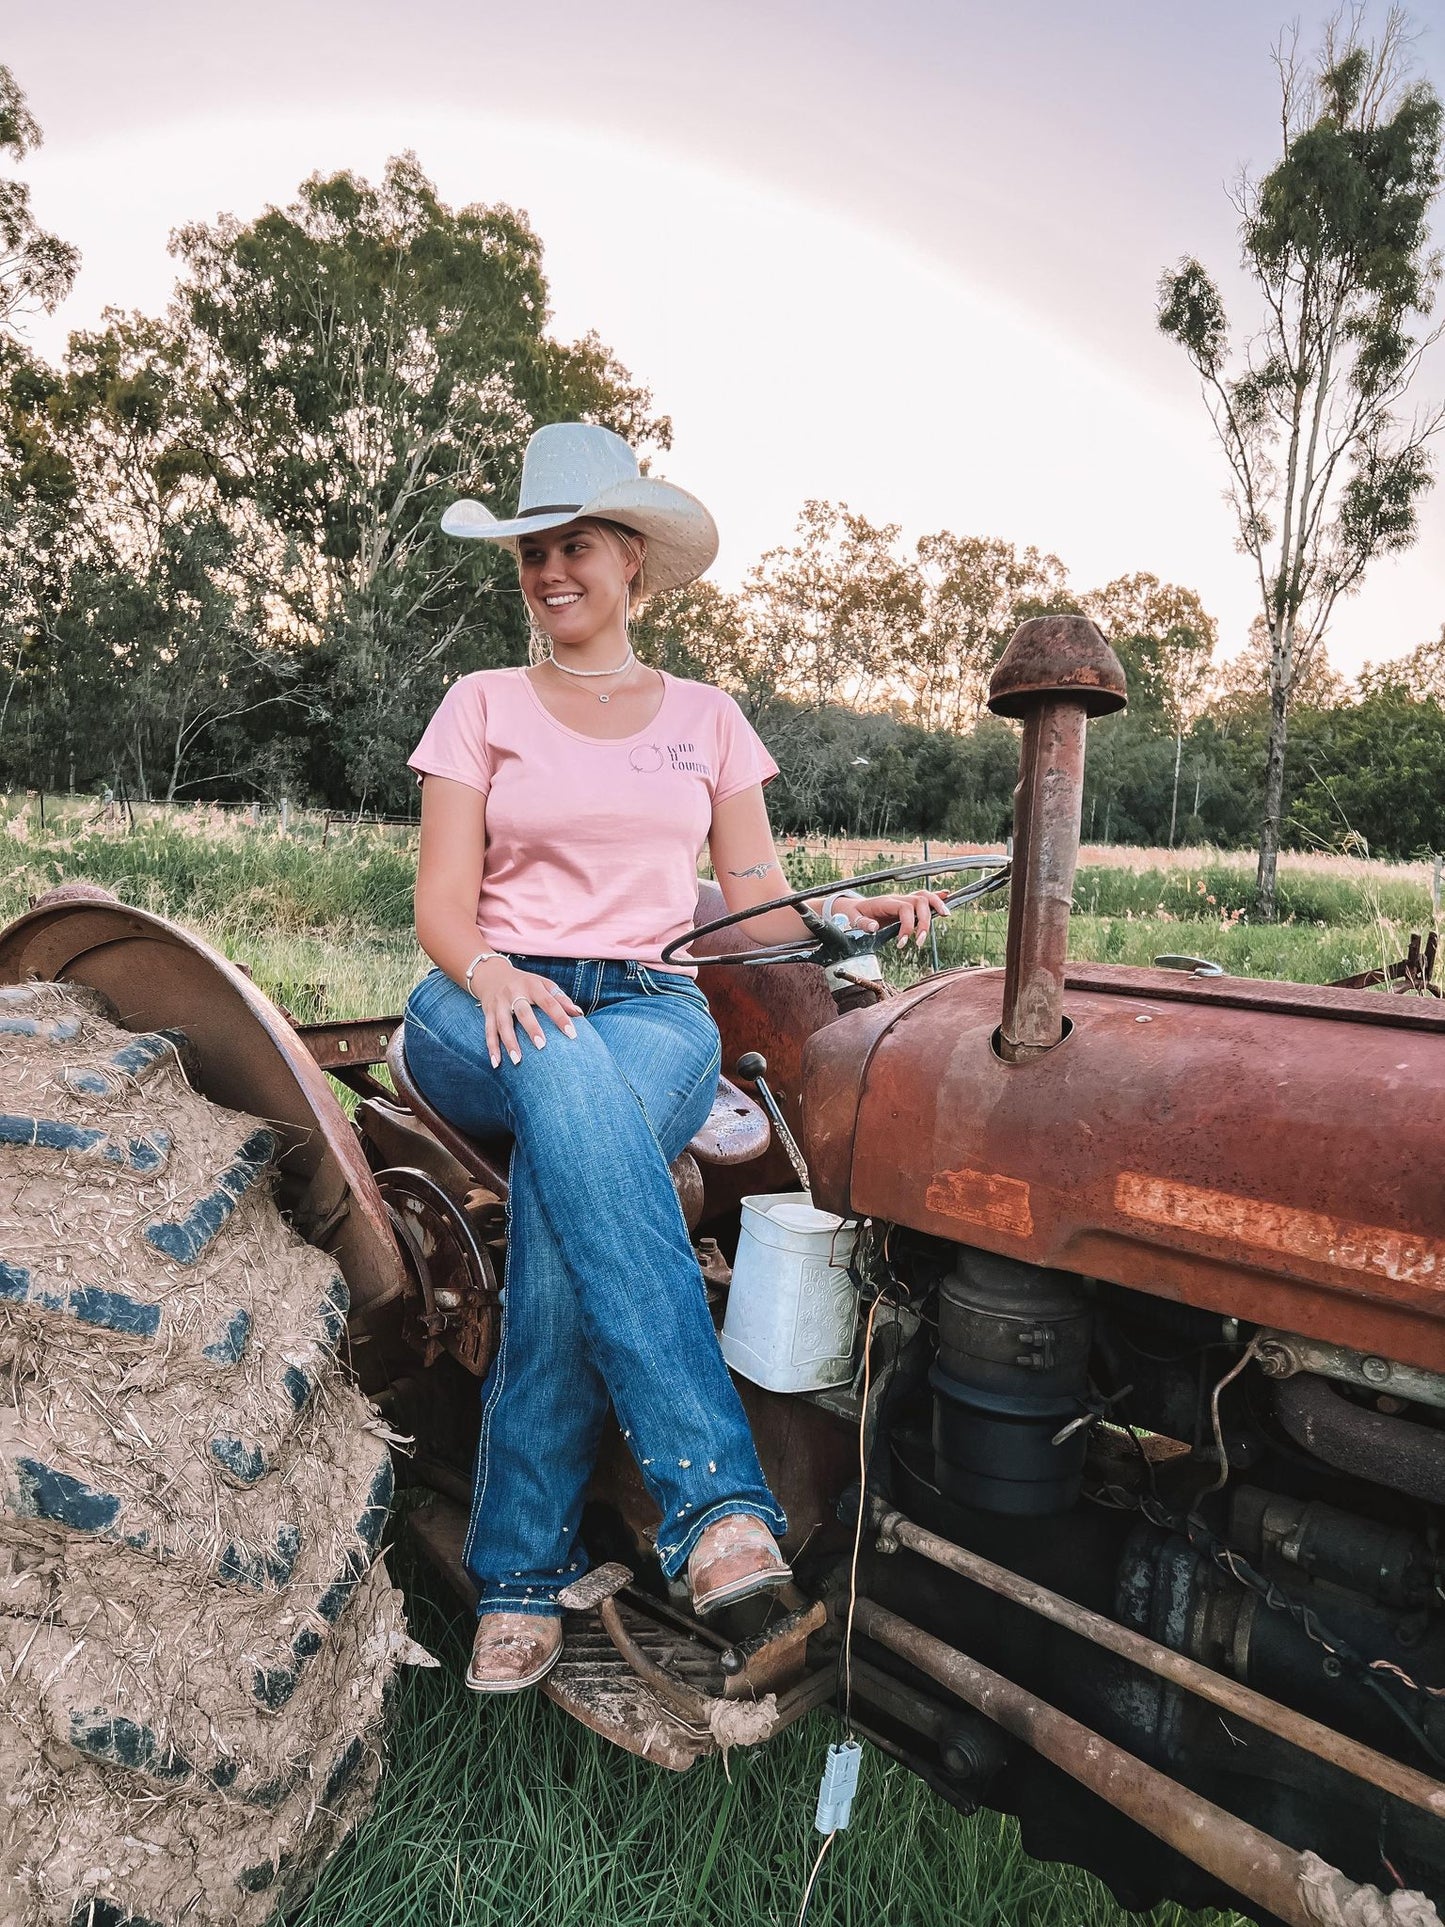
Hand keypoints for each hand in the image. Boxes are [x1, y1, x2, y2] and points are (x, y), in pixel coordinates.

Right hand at [469, 960, 582, 1067]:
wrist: (492, 974)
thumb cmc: (525, 983)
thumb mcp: (543, 985)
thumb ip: (561, 999)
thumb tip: (579, 1014)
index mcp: (532, 986)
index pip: (549, 1002)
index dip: (560, 1017)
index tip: (572, 1034)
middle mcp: (514, 993)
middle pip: (523, 1012)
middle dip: (532, 1028)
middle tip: (542, 1046)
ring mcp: (499, 1003)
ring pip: (502, 1024)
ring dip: (509, 1043)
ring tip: (517, 1060)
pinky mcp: (488, 1012)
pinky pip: (488, 1031)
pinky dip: (492, 1048)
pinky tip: (496, 1063)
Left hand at [836, 890, 951, 949]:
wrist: (849, 909)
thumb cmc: (851, 916)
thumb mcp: (851, 920)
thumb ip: (862, 924)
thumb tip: (874, 928)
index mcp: (884, 902)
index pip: (904, 908)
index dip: (907, 926)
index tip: (902, 944)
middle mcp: (896, 899)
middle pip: (919, 901)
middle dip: (924, 922)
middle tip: (919, 943)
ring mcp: (902, 900)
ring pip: (924, 896)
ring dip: (937, 905)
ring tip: (945, 917)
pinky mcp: (905, 904)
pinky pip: (923, 897)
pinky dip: (936, 897)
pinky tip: (947, 896)